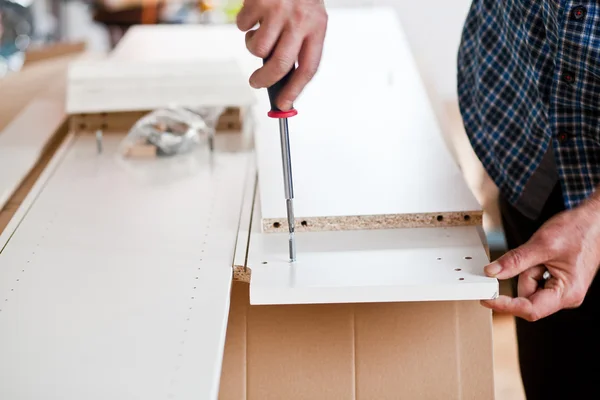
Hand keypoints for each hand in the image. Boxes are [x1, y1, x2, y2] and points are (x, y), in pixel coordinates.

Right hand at [236, 0, 327, 109]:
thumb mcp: (308, 18)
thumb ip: (298, 46)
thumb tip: (280, 81)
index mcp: (317, 27)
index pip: (308, 68)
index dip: (295, 90)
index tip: (284, 105)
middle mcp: (300, 20)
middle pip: (280, 65)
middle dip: (265, 81)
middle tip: (257, 83)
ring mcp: (278, 11)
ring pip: (258, 49)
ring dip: (253, 47)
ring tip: (260, 32)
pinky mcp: (258, 1)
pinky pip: (243, 28)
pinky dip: (244, 25)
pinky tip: (255, 12)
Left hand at [481, 196, 599, 320]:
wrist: (594, 221)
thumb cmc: (578, 230)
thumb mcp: (541, 244)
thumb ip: (515, 261)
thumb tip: (492, 272)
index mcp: (567, 293)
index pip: (530, 309)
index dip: (505, 305)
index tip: (487, 300)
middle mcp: (566, 296)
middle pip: (527, 296)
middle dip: (523, 276)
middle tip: (534, 257)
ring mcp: (562, 290)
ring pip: (529, 287)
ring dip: (528, 270)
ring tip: (544, 254)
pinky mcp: (558, 283)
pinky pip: (535, 280)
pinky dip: (532, 268)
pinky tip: (543, 257)